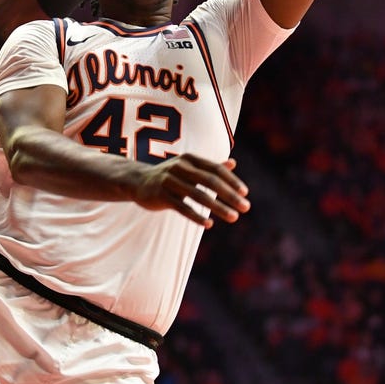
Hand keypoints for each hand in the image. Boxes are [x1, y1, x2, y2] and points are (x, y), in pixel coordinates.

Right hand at [133, 155, 250, 226]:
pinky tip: (209, 224)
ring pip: (198, 195)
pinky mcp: (161, 195)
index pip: (215, 169)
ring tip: (233, 217)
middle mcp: (180, 167)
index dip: (231, 180)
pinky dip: (196, 216)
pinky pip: (182, 207)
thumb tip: (233, 163)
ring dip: (218, 207)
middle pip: (210, 181)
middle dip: (229, 195)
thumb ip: (210, 167)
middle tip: (246, 207)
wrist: (138, 182)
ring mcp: (169, 181)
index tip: (245, 193)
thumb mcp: (189, 168)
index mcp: (189, 159)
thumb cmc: (169, 175)